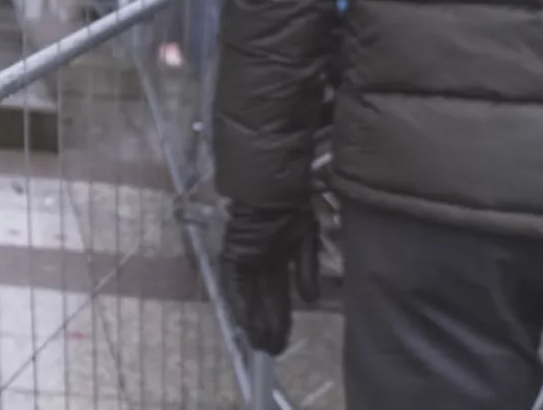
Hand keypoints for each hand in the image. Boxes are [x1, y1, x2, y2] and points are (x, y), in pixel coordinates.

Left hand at [219, 202, 320, 356]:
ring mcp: (244, 260)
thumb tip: (310, 301)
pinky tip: (244, 325)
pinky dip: (239, 305)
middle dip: (268, 326)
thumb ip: (307, 272)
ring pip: (248, 298)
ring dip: (252, 322)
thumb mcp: (307, 243)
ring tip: (258, 345)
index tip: (283, 340)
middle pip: (263, 302)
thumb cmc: (292, 210)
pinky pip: (234, 286)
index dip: (281, 319)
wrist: (273, 192)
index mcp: (278, 260)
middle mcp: (260, 263)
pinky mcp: (232, 256)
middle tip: (270, 351)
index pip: (279, 297)